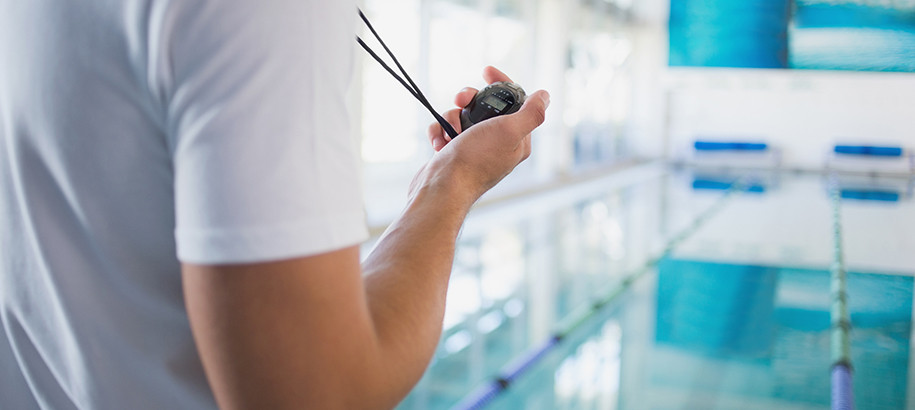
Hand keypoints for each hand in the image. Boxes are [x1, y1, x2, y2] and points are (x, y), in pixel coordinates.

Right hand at [415, 66, 549, 204]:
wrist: (442, 189)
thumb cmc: (475, 161)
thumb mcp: (510, 131)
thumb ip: (531, 113)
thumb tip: (545, 96)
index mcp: (517, 139)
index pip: (515, 101)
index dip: (501, 83)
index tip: (486, 71)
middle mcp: (498, 144)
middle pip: (485, 105)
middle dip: (470, 99)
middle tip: (460, 100)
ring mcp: (475, 148)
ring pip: (462, 115)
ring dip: (451, 117)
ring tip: (449, 132)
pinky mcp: (455, 153)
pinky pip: (446, 130)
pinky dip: (439, 131)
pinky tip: (439, 142)